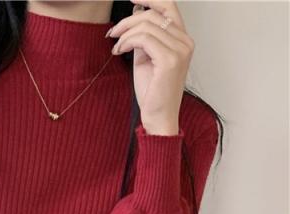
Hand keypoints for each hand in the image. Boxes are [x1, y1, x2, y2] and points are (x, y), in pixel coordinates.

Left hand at [108, 0, 193, 134]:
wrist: (158, 117)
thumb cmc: (152, 92)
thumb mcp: (146, 58)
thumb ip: (144, 37)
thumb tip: (137, 12)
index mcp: (182, 39)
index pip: (169, 7)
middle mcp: (185, 41)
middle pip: (154, 13)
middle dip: (128, 20)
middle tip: (112, 33)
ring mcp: (180, 50)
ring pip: (146, 25)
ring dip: (124, 34)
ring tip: (116, 47)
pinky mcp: (170, 60)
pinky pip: (143, 38)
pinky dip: (127, 42)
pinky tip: (119, 52)